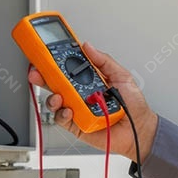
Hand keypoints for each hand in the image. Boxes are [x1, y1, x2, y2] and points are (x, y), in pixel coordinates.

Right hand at [27, 42, 158, 160]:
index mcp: (89, 80)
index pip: (68, 69)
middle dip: (43, 76)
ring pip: (55, 102)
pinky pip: (62, 119)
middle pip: (56, 84)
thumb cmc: (133, 105)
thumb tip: (87, 47)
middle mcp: (80, 94)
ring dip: (52, 97)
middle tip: (38, 72)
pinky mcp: (76, 125)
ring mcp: (77, 109)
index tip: (46, 54)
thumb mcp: (121, 76)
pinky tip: (68, 110)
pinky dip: (62, 114)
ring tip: (58, 96)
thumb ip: (103, 61)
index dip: (55, 62)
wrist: (140, 130)